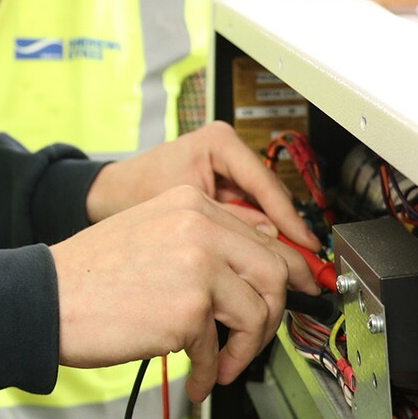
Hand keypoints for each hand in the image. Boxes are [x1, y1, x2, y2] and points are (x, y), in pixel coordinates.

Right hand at [51, 184, 296, 400]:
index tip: (281, 301)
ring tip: (221, 365)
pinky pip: (219, 349)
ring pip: (258, 312)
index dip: (278, 277)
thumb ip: (202, 238)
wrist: (49, 296)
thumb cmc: (94, 272)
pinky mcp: (189, 308)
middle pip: (273, 271)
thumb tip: (258, 264)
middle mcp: (198, 225)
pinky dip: (209, 372)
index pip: (260, 237)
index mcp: (190, 201)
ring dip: (244, 350)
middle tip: (249, 340)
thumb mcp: (152, 231)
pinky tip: (195, 379)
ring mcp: (197, 264)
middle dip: (270, 315)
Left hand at [85, 121, 320, 264]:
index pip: (265, 184)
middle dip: (285, 236)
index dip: (290, 219)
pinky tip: (260, 268)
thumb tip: (274, 242)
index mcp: (219, 143)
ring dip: (271, 243)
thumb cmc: (133, 192)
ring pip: (263, 212)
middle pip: (270, 199)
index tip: (308, 245)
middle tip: (303, 271)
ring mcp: (226, 170)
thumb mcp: (184, 209)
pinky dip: (253, 241)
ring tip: (286, 275)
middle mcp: (228, 152)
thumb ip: (229, 222)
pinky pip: (248, 217)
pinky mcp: (223, 189)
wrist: (108, 195)